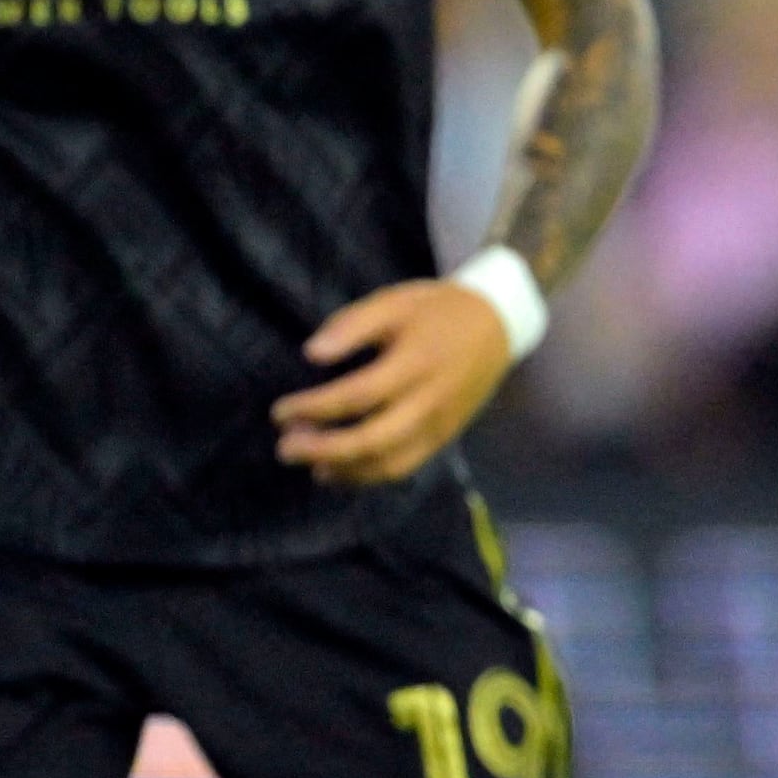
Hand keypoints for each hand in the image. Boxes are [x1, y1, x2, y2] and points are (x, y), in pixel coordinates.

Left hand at [275, 278, 517, 486]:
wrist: (497, 325)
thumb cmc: (437, 310)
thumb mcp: (394, 302)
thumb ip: (352, 325)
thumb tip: (312, 354)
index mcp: (415, 363)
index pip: (357, 396)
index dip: (315, 408)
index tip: (279, 412)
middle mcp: (429, 401)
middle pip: (372, 440)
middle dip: (323, 450)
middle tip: (285, 448)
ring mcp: (439, 424)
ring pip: (389, 463)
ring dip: (345, 470)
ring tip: (309, 465)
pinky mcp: (444, 437)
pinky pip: (405, 466)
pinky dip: (368, 476)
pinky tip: (339, 471)